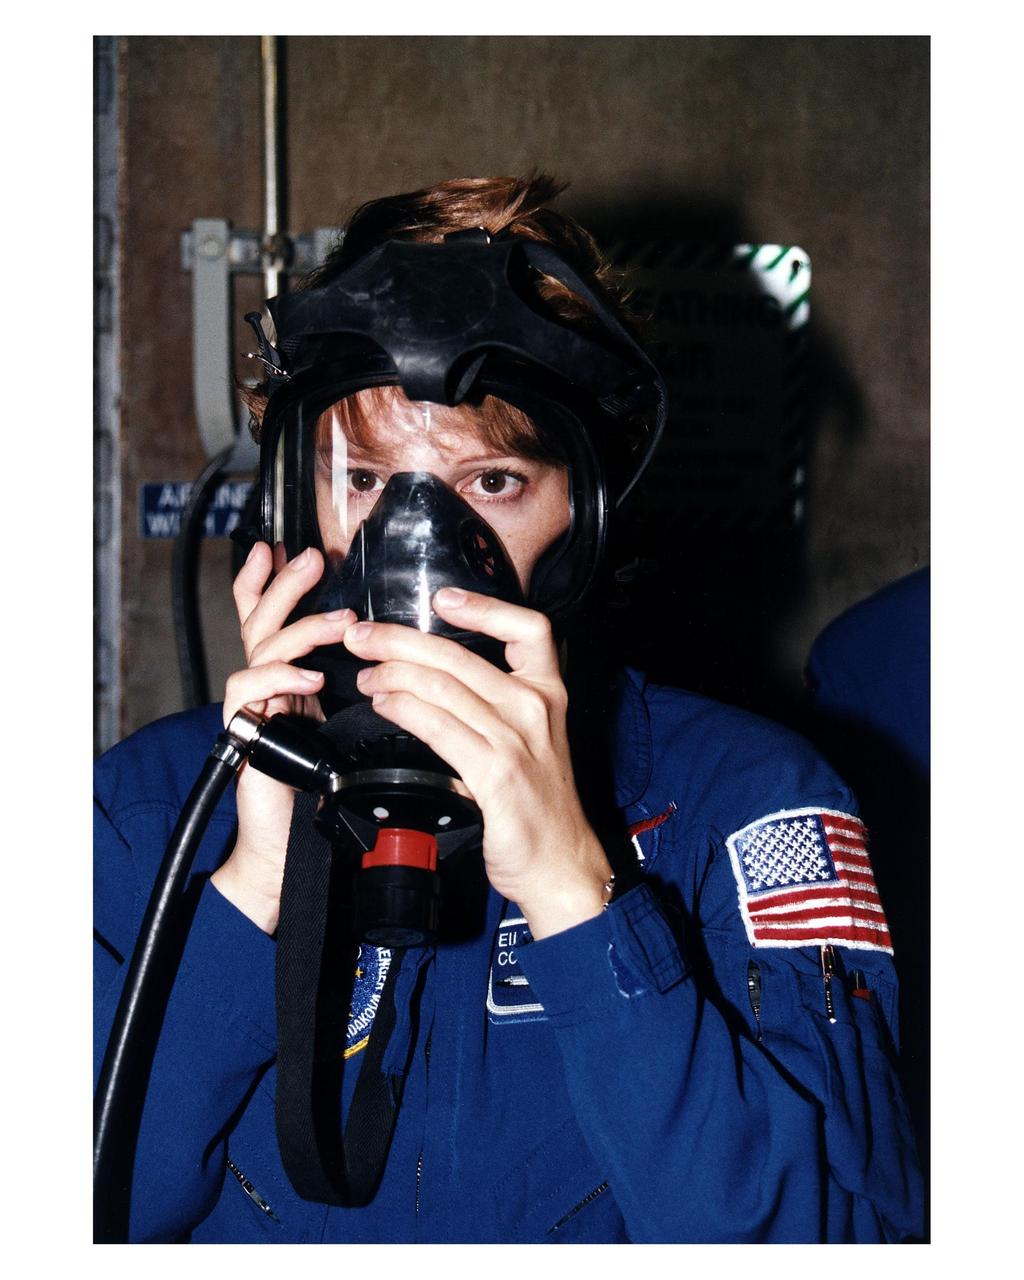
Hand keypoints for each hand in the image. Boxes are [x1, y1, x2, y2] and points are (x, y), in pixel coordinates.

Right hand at [210, 543, 356, 932]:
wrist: (290, 853)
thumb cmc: (325, 797)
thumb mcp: (350, 733)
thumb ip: (360, 696)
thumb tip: (401, 661)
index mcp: (294, 682)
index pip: (280, 622)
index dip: (279, 585)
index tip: (294, 550)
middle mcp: (270, 688)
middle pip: (263, 620)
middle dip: (285, 585)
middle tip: (309, 558)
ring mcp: (254, 709)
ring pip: (260, 646)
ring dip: (301, 628)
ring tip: (339, 623)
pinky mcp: (244, 734)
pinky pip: (248, 692)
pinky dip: (279, 676)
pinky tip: (309, 677)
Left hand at [345, 586, 612, 939]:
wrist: (562, 864)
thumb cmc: (540, 806)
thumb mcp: (533, 741)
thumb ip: (495, 708)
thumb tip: (432, 680)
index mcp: (548, 694)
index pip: (529, 629)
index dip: (484, 606)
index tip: (443, 597)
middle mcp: (535, 709)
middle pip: (461, 656)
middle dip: (401, 640)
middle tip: (363, 636)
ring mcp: (517, 741)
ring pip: (443, 688)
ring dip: (392, 675)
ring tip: (365, 675)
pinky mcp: (497, 774)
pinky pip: (439, 728)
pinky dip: (404, 710)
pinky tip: (384, 706)